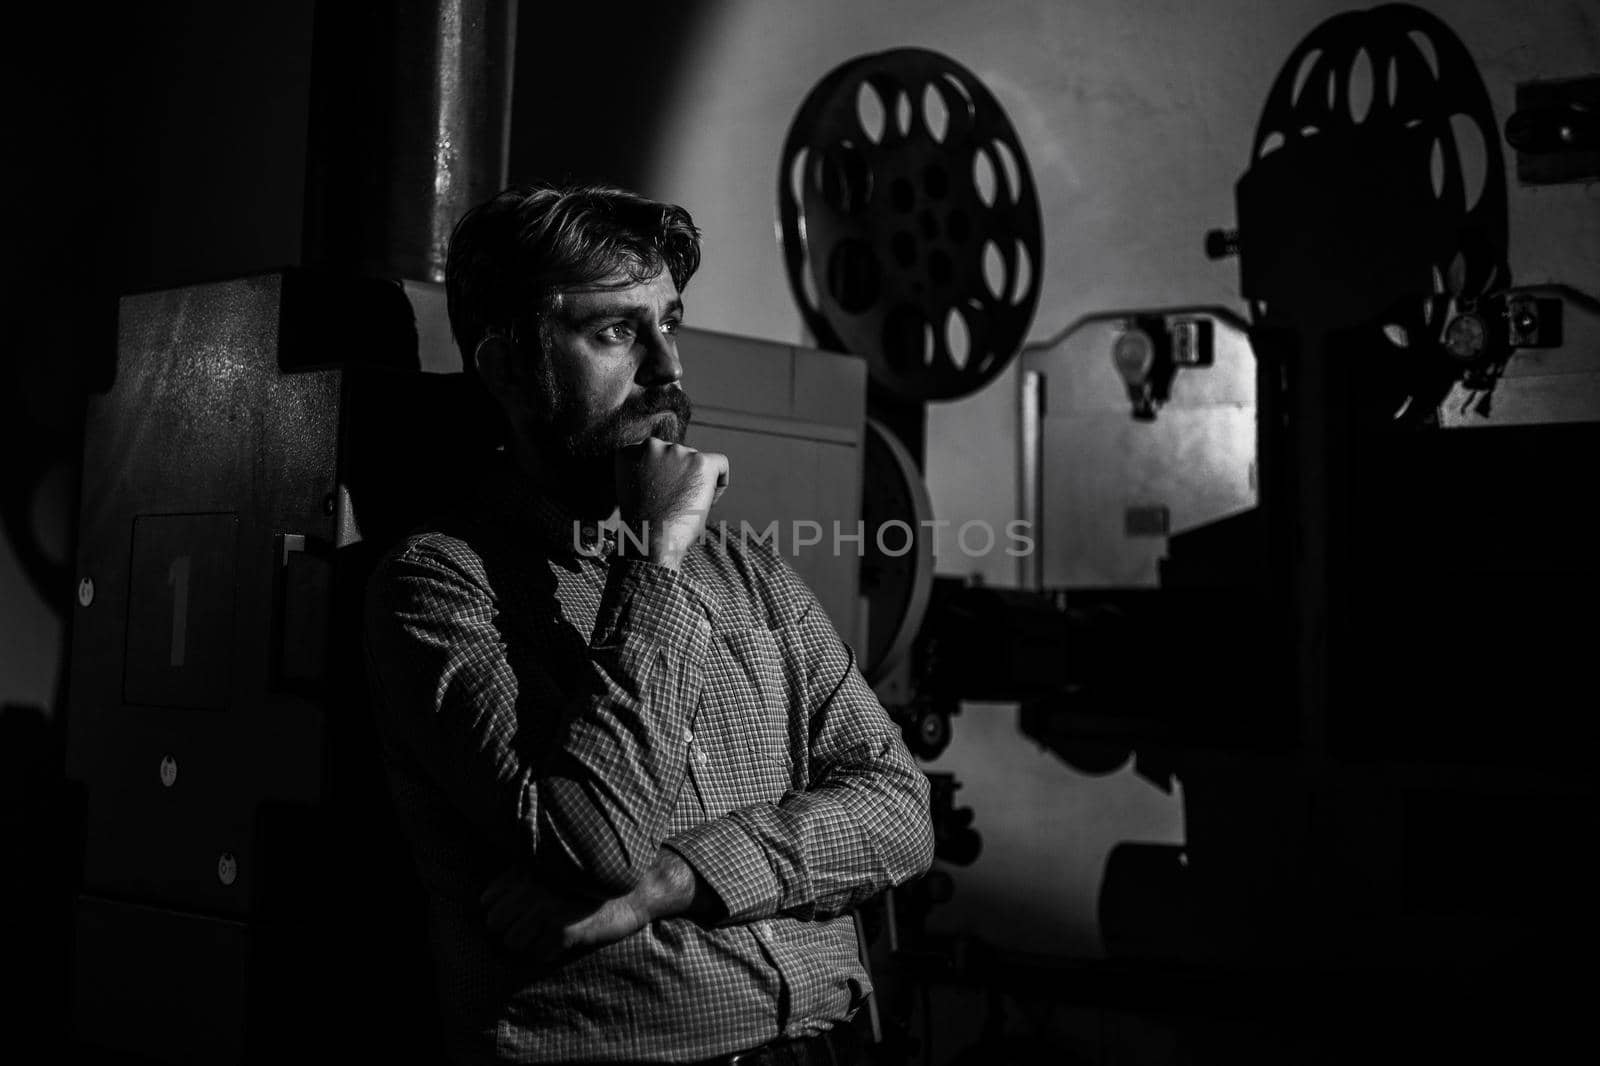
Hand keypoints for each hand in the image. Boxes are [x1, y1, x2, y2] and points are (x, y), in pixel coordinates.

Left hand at [481, 868, 651, 961]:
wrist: (633, 891)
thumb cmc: (590, 882)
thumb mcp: (554, 868)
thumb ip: (521, 877)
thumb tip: (486, 903)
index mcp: (527, 870)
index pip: (486, 903)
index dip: (500, 912)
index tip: (518, 914)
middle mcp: (532, 887)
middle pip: (495, 925)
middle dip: (510, 930)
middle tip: (533, 929)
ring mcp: (546, 908)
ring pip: (512, 943)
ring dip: (527, 944)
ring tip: (547, 936)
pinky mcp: (563, 930)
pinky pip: (538, 955)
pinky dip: (549, 953)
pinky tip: (564, 941)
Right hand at [613, 438, 728, 568]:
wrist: (651, 539)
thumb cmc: (643, 526)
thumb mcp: (633, 492)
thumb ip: (646, 473)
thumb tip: (669, 471)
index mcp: (630, 451)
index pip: (656, 454)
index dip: (663, 477)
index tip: (662, 497)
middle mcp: (652, 445)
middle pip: (678, 457)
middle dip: (680, 479)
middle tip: (675, 505)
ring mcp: (677, 452)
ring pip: (697, 463)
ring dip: (696, 483)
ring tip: (686, 507)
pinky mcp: (701, 462)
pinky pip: (721, 463)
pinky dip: (720, 482)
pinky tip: (709, 501)